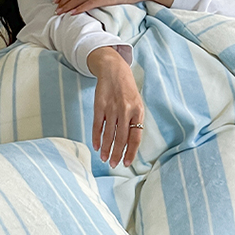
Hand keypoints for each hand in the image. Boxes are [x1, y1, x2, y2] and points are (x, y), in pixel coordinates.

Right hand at [87, 46, 144, 167]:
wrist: (114, 70)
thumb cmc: (127, 90)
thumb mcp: (137, 104)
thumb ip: (134, 121)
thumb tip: (130, 144)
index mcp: (138, 112)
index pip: (135, 137)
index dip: (131, 152)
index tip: (126, 163)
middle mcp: (126, 111)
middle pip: (121, 138)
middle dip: (116, 154)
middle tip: (113, 164)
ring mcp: (112, 108)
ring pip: (109, 134)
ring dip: (105, 149)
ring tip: (104, 159)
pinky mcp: (99, 105)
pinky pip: (98, 125)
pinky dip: (96, 137)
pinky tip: (96, 146)